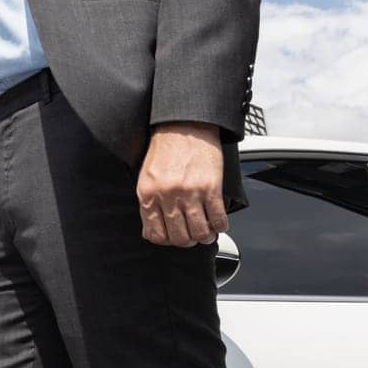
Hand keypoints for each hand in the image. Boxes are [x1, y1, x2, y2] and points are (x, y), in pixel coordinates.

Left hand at [137, 122, 227, 246]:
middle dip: (187, 241)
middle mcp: (167, 196)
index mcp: (148, 194)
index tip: (173, 239)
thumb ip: (148, 204)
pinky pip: (218, 218)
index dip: (166, 241)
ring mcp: (189, 193)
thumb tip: (151, 231)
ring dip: (205, 237)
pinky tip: (219, 223)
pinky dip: (220, 226)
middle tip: (192, 237)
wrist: (183, 125)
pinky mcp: (210, 188)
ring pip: (199, 232)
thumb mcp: (146, 177)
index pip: (156, 233)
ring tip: (207, 233)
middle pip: (179, 237)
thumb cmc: (165, 149)